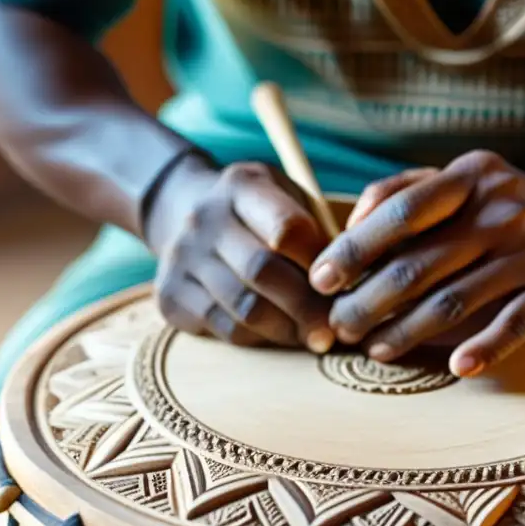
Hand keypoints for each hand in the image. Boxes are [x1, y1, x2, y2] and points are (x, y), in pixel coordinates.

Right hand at [145, 159, 334, 351]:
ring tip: (314, 338)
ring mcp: (181, 258)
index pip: (285, 228)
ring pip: (245, 308)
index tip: (343, 283)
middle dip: (307, 307)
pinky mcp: (170, 296)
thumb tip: (354, 281)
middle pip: (263, 272)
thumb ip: (317, 227)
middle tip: (334, 329)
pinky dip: (261, 339)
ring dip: (288, 330)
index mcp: (241, 186)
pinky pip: (226, 329)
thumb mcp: (287, 196)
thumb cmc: (258, 211)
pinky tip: (281, 335)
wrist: (180, 210)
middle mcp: (204, 219)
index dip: (319, 262)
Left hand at [308, 151, 524, 375]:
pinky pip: (516, 321)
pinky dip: (487, 347)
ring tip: (377, 352)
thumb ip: (414, 190)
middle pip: (420, 261)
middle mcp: (500, 209)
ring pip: (458, 297)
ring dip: (411, 330)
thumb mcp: (475, 182)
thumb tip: (353, 218)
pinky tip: (458, 369)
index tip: (319, 280)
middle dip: (370, 299)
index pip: (400, 210)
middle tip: (337, 329)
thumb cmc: (524, 210)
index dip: (354, 247)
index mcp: (470, 179)